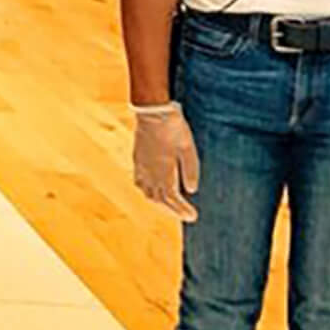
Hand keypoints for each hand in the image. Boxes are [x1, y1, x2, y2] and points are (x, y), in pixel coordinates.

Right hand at [133, 106, 201, 221]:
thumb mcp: (188, 148)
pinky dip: (148, 192)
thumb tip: (191, 190)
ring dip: (159, 204)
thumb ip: (190, 170)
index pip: (171, 198)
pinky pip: (140, 183)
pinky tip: (153, 193)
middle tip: (185, 215)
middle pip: (158, 199)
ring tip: (171, 208)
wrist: (152, 112)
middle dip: (172, 210)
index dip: (181, 209)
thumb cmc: (173, 128)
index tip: (192, 217)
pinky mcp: (137, 160)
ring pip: (147, 193)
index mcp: (163, 170)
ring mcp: (141, 166)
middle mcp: (150, 172)